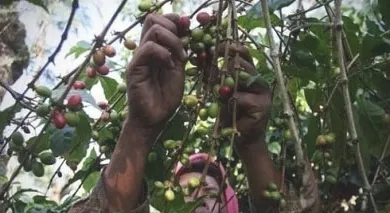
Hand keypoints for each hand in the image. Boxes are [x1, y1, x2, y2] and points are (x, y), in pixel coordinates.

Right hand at [126, 14, 186, 131]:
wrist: (154, 119)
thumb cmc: (165, 97)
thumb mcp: (178, 71)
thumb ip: (179, 52)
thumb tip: (186, 33)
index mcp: (155, 48)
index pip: (159, 20)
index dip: (175, 20)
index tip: (188, 34)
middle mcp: (145, 49)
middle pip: (153, 18)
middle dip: (173, 27)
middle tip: (182, 47)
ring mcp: (139, 57)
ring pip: (153, 29)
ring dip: (172, 41)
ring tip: (179, 58)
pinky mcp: (134, 67)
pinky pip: (148, 48)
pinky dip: (164, 54)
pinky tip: (169, 66)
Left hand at [216, 44, 271, 143]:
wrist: (241, 137)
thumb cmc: (230, 113)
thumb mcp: (219, 92)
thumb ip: (213, 76)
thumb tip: (200, 57)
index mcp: (250, 75)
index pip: (243, 55)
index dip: (231, 48)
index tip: (216, 45)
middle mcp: (259, 80)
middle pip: (244, 64)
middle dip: (228, 62)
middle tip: (216, 60)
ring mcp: (263, 92)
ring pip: (243, 79)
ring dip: (228, 84)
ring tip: (222, 92)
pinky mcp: (262, 106)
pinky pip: (240, 97)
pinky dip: (231, 102)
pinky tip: (230, 108)